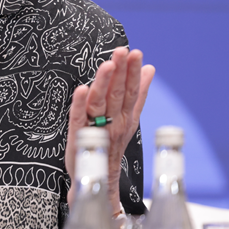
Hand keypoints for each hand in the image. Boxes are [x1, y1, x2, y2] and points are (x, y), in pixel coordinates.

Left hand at [66, 47, 154, 209]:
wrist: (98, 177)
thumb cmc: (112, 143)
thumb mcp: (129, 118)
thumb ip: (139, 93)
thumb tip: (150, 69)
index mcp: (125, 116)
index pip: (132, 91)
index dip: (134, 72)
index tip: (136, 53)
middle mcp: (113, 121)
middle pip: (117, 94)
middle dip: (120, 71)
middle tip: (122, 51)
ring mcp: (96, 129)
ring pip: (100, 102)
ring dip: (103, 83)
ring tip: (107, 65)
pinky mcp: (78, 136)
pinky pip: (78, 118)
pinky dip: (79, 104)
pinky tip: (81, 89)